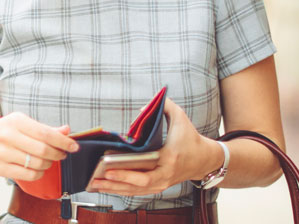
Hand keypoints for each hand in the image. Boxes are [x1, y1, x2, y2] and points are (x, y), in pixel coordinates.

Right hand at [0, 112, 78, 181]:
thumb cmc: (3, 131)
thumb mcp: (21, 123)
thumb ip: (44, 128)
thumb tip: (66, 130)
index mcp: (14, 121)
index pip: (45, 133)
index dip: (62, 141)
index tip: (73, 146)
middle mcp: (7, 137)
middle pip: (42, 150)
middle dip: (57, 154)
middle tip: (62, 154)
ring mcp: (2, 154)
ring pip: (36, 164)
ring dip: (49, 164)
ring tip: (49, 160)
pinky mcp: (1, 169)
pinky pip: (28, 175)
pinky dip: (39, 173)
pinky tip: (39, 168)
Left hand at [86, 98, 222, 195]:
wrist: (203, 159)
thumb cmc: (189, 137)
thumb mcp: (180, 117)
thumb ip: (164, 106)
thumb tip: (143, 108)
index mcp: (169, 158)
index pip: (145, 169)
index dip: (125, 171)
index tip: (108, 165)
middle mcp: (165, 175)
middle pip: (137, 184)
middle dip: (115, 182)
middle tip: (96, 177)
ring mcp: (162, 184)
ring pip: (135, 191)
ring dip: (114, 189)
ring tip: (95, 184)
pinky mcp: (159, 187)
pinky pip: (138, 192)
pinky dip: (121, 190)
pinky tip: (106, 187)